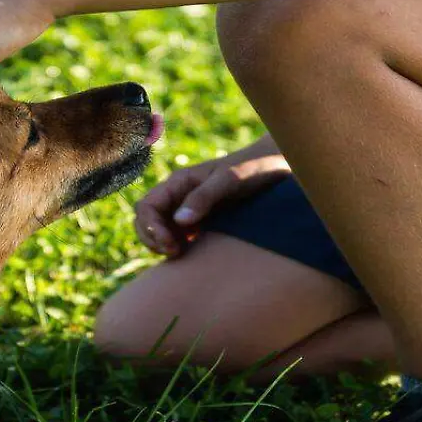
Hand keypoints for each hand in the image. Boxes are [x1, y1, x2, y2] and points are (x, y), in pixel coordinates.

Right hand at [134, 153, 290, 255]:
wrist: (277, 167)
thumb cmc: (253, 169)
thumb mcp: (229, 181)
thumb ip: (204, 198)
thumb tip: (179, 221)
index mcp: (179, 182)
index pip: (146, 207)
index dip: (151, 229)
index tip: (172, 245)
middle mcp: (178, 195)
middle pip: (145, 219)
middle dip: (152, 238)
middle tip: (175, 252)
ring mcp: (187, 207)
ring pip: (158, 228)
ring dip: (161, 243)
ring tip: (181, 254)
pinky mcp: (200, 219)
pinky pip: (176, 235)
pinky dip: (176, 245)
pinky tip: (191, 253)